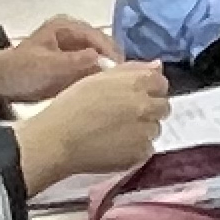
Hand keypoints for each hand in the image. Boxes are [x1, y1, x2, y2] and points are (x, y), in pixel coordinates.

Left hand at [0, 15, 119, 106]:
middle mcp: (75, 34)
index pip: (98, 37)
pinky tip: (106, 92)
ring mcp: (75, 49)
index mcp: (67, 27)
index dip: (111, 54)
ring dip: (109, 72)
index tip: (122, 72)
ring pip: (101, 59)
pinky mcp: (74, 64)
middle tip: (125, 84)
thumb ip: (73, 61)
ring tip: (119, 89)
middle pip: (103, 47)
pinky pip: (93, 70)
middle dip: (114, 63)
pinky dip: (100, 79)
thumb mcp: (47, 66)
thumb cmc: (20, 71)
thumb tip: (102, 58)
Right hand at [12, 60, 169, 194]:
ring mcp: (146, 131)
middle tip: (126, 116)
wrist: (57, 140)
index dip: (150, 89)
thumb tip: (158, 66)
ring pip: (155, 128)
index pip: (161, 83)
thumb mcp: (98, 78)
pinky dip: (135, 148)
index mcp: (137, 83)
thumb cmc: (71, 106)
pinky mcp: (140, 153)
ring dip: (142, 129)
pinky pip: (146, 148)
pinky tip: (115, 146)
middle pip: (163, 107)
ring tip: (116, 132)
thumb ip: (131, 70)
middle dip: (149, 109)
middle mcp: (147, 105)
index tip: (136, 96)